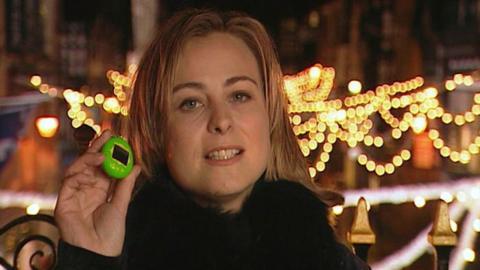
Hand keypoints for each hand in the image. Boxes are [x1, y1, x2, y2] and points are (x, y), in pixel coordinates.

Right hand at [54, 130, 140, 255]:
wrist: (97, 253)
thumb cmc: (110, 234)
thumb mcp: (121, 205)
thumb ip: (126, 185)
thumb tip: (136, 166)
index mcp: (102, 190)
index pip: (104, 166)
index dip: (110, 152)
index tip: (119, 139)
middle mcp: (87, 190)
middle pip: (90, 164)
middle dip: (97, 147)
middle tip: (107, 133)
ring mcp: (75, 194)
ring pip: (78, 169)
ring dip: (88, 158)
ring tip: (100, 154)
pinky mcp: (64, 201)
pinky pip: (68, 181)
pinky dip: (78, 173)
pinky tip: (88, 171)